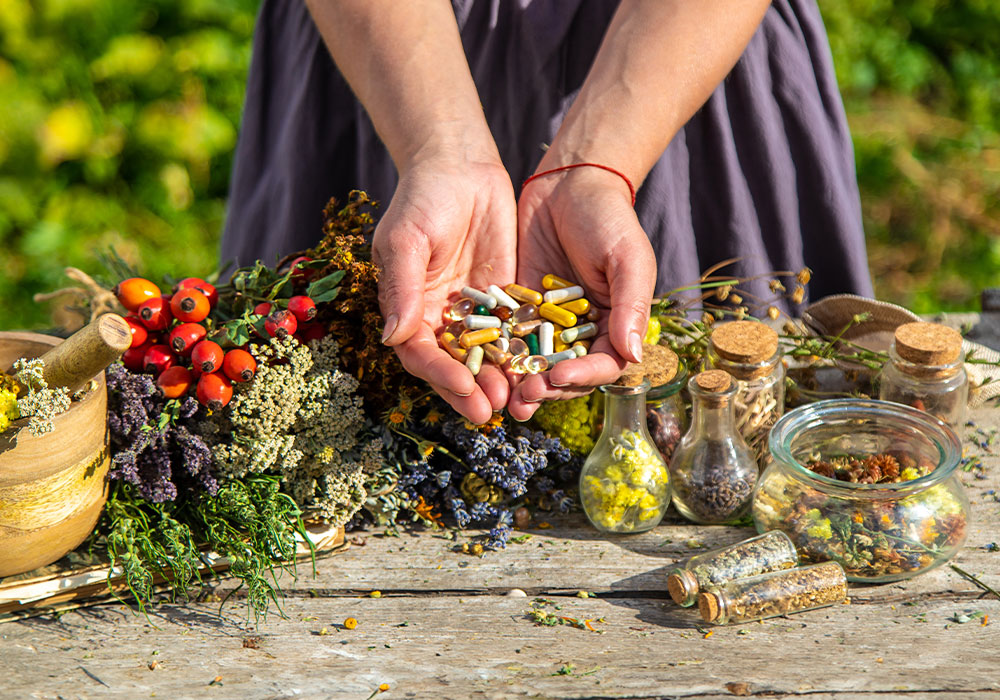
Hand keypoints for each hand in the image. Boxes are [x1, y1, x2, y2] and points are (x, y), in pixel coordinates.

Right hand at [373, 152, 516, 423]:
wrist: (460, 167)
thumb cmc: (422, 198)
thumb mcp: (406, 239)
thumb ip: (402, 287)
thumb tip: (393, 337)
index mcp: (409, 309)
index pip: (420, 354)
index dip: (440, 374)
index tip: (463, 387)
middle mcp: (439, 319)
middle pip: (454, 365)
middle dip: (470, 390)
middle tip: (491, 411)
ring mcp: (473, 312)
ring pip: (486, 356)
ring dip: (499, 380)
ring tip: (517, 401)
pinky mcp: (504, 300)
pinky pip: (514, 332)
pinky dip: (524, 353)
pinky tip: (540, 369)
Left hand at [507, 166, 656, 420]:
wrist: (569, 183)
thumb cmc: (609, 218)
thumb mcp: (628, 259)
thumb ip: (630, 306)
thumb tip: (634, 355)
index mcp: (615, 326)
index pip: (603, 365)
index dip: (583, 377)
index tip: (559, 378)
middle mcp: (582, 332)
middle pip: (566, 373)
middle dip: (547, 387)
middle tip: (524, 397)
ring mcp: (548, 323)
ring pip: (535, 362)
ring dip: (520, 381)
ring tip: (503, 394)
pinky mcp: (519, 308)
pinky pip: (508, 335)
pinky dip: (498, 353)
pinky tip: (482, 364)